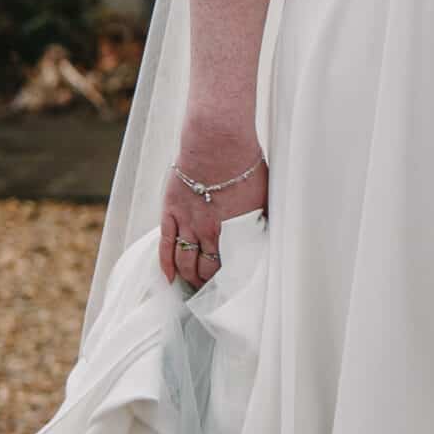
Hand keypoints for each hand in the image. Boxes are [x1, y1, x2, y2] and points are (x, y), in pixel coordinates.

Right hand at [161, 120, 269, 291]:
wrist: (218, 142)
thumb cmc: (244, 162)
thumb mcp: (263, 193)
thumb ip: (260, 216)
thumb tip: (267, 231)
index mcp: (233, 229)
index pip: (230, 266)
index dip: (229, 280)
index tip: (230, 289)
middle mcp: (209, 232)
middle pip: (205, 269)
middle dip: (206, 284)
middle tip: (208, 291)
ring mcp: (187, 222)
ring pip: (184, 261)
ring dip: (187, 276)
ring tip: (190, 285)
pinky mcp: (171, 211)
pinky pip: (165, 244)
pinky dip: (165, 264)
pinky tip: (168, 277)